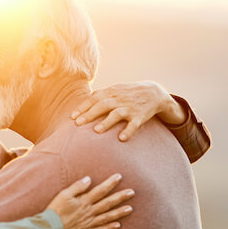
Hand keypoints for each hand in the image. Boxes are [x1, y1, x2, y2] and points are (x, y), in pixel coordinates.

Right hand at [47, 174, 133, 228]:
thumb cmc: (55, 210)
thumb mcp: (64, 194)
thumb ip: (78, 187)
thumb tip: (89, 179)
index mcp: (84, 201)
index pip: (100, 190)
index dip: (110, 183)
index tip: (120, 177)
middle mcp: (89, 212)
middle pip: (108, 203)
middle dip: (120, 197)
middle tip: (132, 192)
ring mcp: (89, 223)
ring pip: (107, 217)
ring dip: (119, 212)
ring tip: (130, 209)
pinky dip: (109, 228)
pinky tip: (118, 225)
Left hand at [72, 81, 186, 140]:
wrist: (154, 93)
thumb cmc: (129, 94)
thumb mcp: (115, 90)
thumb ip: (100, 95)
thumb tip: (82, 103)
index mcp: (111, 93)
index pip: (94, 98)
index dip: (83, 107)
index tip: (72, 117)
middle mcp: (119, 99)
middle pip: (102, 105)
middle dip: (90, 114)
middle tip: (78, 124)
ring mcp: (130, 108)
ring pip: (117, 114)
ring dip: (106, 122)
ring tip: (96, 131)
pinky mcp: (140, 116)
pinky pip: (134, 124)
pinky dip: (128, 131)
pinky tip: (122, 138)